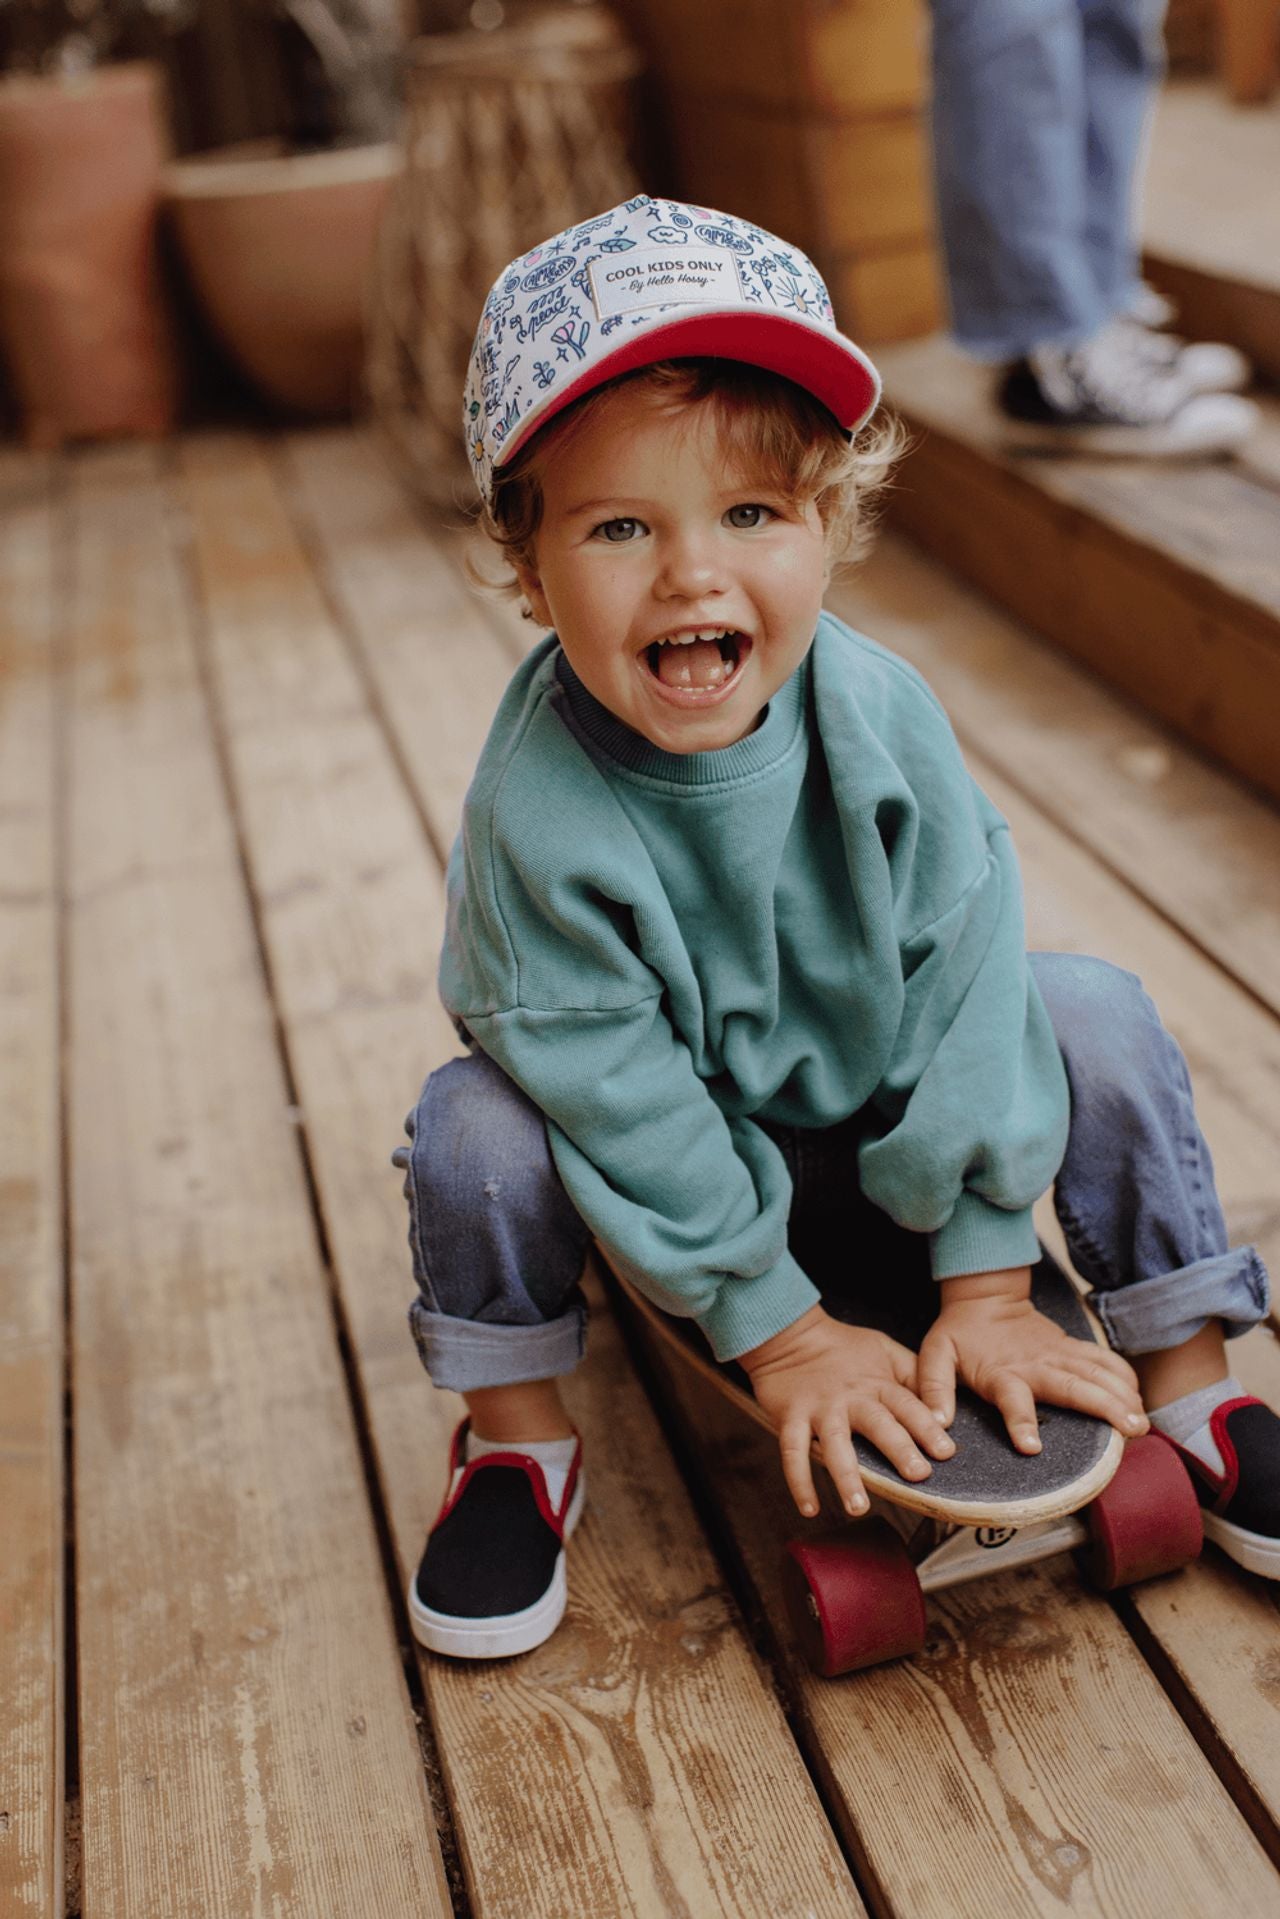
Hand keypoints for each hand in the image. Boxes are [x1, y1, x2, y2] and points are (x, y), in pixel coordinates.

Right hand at [740, 1306, 955, 1518]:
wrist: (791, 1335)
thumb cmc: (843, 1347)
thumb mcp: (885, 1350)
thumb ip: (913, 1375)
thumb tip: (944, 1405)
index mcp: (878, 1383)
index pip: (908, 1406)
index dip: (927, 1427)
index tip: (946, 1452)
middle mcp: (851, 1398)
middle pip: (878, 1423)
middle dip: (899, 1449)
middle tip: (918, 1475)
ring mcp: (820, 1409)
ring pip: (834, 1444)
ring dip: (846, 1476)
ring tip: (858, 1506)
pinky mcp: (790, 1417)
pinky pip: (793, 1451)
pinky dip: (799, 1481)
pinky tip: (810, 1508)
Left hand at [918, 1267, 1148, 1454]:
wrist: (984, 1297)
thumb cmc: (959, 1333)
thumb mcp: (934, 1356)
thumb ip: (934, 1387)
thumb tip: (937, 1424)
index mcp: (1001, 1371)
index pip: (1012, 1398)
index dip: (1021, 1421)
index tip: (1032, 1447)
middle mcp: (1035, 1363)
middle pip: (1072, 1385)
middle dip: (1102, 1407)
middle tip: (1129, 1430)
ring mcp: (1057, 1353)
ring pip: (1096, 1372)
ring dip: (1121, 1395)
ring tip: (1141, 1423)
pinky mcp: (1070, 1347)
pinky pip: (1103, 1360)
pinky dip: (1123, 1377)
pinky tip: (1140, 1398)